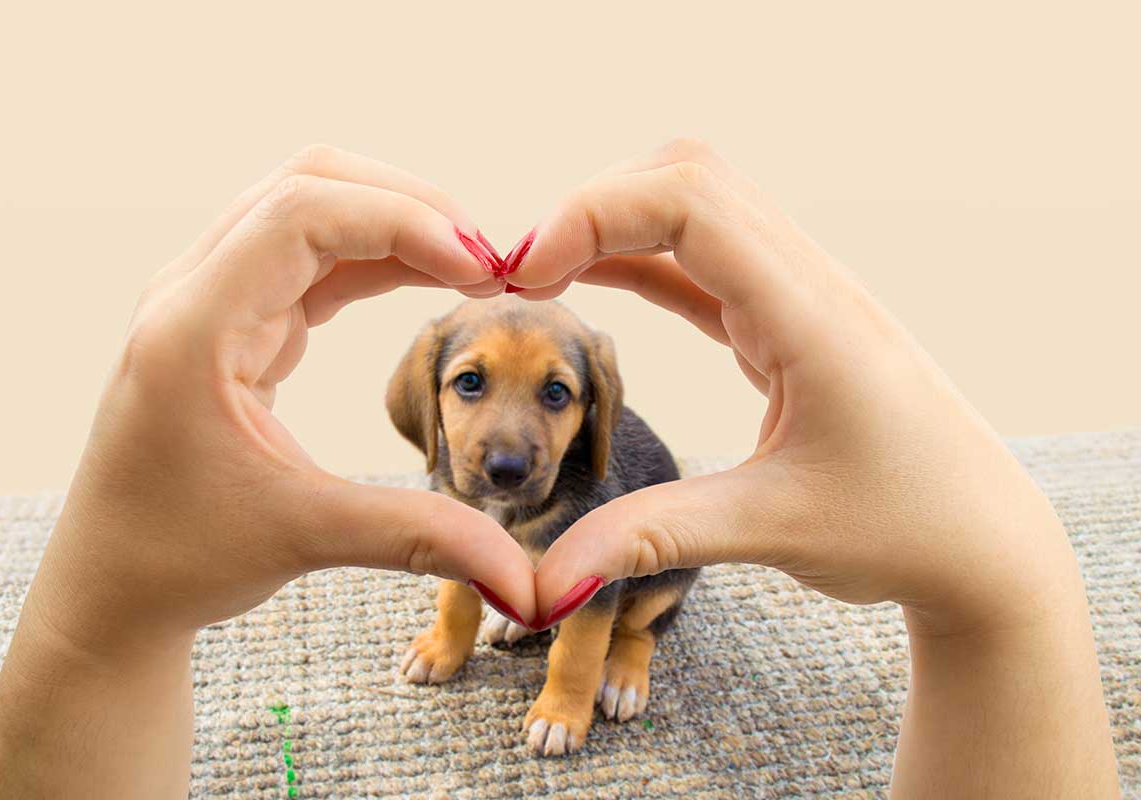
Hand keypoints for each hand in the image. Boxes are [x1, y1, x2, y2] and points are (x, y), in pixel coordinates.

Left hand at [37, 145, 536, 648]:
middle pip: (308, 184)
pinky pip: (311, 257)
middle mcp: (193, 294)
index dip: (403, 224)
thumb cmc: (180, 558)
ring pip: (311, 210)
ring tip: (471, 270)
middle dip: (408, 208)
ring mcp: (210, 300)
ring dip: (394, 225)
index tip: (480, 272)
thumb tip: (525, 581)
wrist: (112, 585)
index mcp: (193, 327)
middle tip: (488, 262)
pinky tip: (429, 280)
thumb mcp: (304, 538)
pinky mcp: (232, 321)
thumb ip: (419, 537)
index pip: (302, 214)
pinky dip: (376, 257)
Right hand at [508, 139, 1074, 632]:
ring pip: (698, 210)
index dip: (595, 212)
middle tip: (524, 271)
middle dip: (594, 205)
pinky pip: (705, 264)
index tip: (527, 272)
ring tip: (543, 274)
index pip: (693, 202)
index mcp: (810, 315)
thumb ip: (652, 538)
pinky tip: (594, 281)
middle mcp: (808, 285)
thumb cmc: (904, 530)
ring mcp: (800, 299)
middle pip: (689, 178)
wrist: (982, 542)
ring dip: (616, 225)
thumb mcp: (772, 530)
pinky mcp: (788, 326)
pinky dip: (642, 261)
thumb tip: (542, 582)